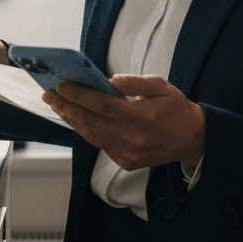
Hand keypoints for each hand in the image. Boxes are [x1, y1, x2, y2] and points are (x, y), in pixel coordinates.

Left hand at [43, 75, 205, 169]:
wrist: (192, 139)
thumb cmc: (176, 110)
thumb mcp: (161, 87)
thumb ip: (135, 83)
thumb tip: (111, 80)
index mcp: (141, 117)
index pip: (101, 105)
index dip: (79, 95)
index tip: (62, 86)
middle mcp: (131, 137)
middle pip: (90, 121)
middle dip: (66, 107)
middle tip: (50, 96)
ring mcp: (127, 152)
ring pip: (91, 135)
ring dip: (72, 120)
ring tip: (58, 106)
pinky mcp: (125, 161)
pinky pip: (100, 145)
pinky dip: (86, 132)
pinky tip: (77, 120)